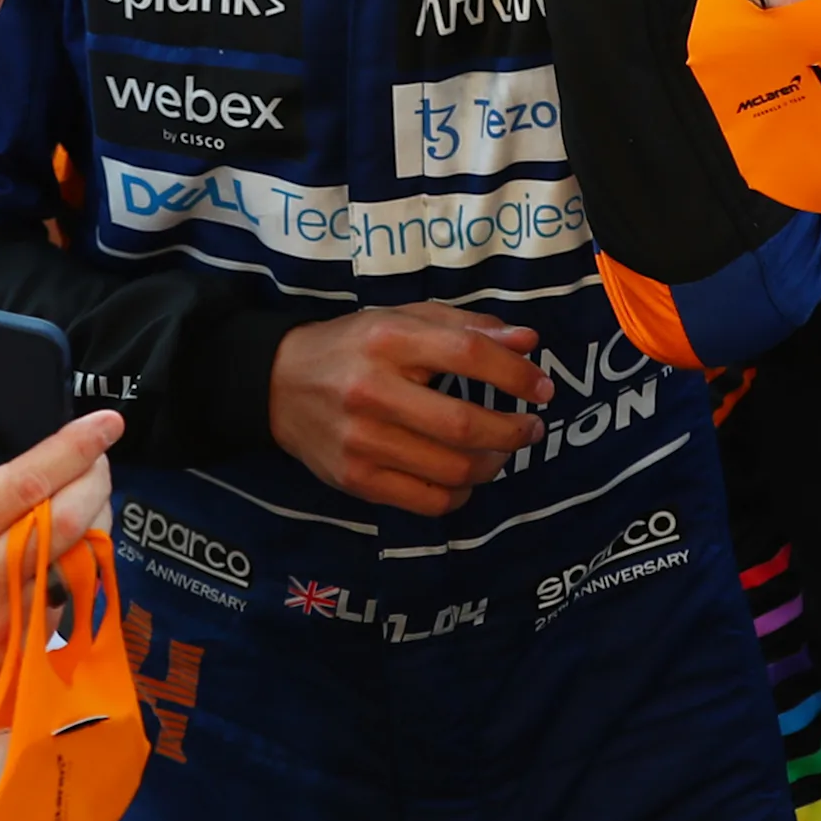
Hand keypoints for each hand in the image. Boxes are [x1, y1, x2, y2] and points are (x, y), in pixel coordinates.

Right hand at [0, 373, 123, 748]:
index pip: (28, 480)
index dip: (77, 446)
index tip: (106, 422)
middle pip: (71, 518)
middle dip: (98, 479)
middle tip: (98, 458)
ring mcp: (6, 625)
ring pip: (80, 561)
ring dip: (94, 522)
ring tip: (82, 499)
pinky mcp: (19, 656)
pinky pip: (69, 603)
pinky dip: (74, 571)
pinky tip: (58, 553)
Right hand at [269, 303, 552, 515]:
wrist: (277, 384)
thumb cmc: (353, 346)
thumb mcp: (402, 318)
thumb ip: (466, 326)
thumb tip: (528, 340)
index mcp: (387, 339)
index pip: (467, 354)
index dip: (515, 374)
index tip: (543, 388)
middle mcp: (372, 391)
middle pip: (463, 424)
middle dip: (512, 432)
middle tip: (530, 429)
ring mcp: (361, 441)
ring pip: (451, 470)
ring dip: (492, 465)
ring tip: (499, 451)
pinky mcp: (355, 479)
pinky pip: (427, 502)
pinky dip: (459, 494)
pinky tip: (464, 478)